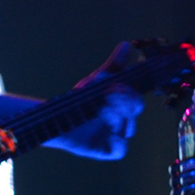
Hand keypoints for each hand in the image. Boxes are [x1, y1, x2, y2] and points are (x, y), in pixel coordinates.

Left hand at [48, 41, 143, 160]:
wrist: (58, 121)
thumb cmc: (81, 101)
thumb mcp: (96, 82)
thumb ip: (114, 65)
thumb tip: (127, 45)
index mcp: (123, 105)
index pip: (136, 98)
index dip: (131, 92)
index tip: (118, 83)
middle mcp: (123, 120)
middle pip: (135, 110)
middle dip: (125, 100)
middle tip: (111, 91)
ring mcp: (116, 135)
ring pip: (128, 128)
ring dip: (116, 116)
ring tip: (101, 108)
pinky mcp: (106, 149)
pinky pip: (120, 149)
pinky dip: (118, 143)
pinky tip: (111, 134)